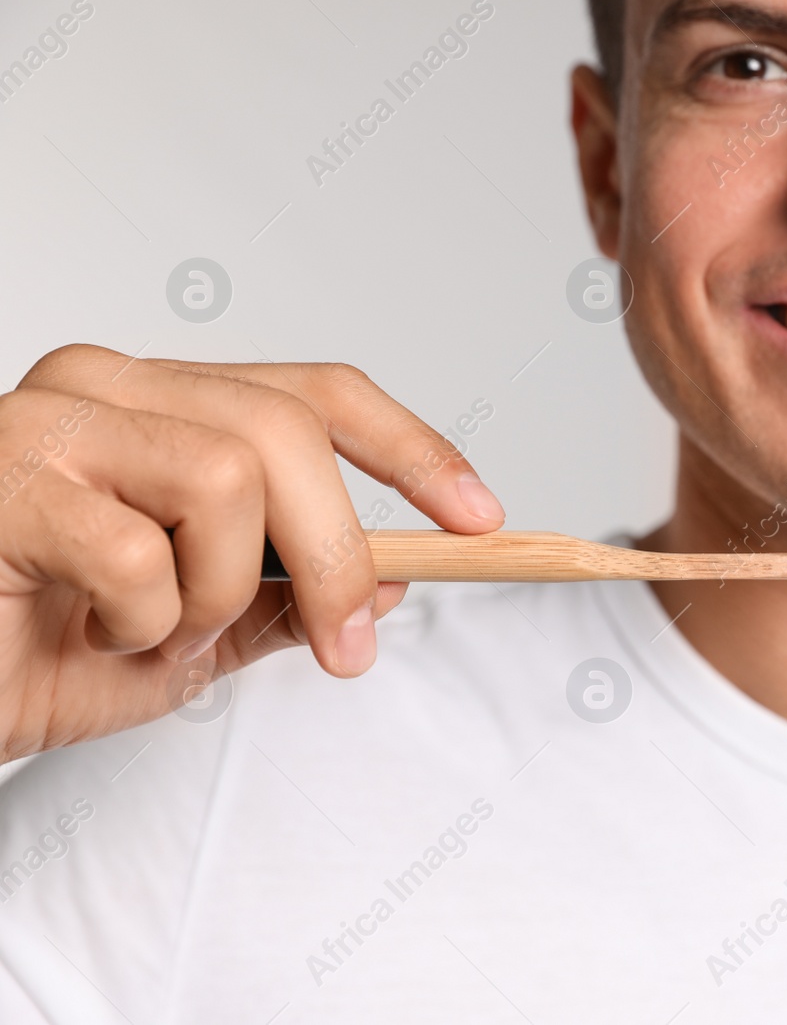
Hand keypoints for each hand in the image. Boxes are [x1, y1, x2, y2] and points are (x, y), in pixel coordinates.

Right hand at [0, 345, 504, 759]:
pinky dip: (137, 621)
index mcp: (162, 408)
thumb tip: (393, 578)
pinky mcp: (0, 476)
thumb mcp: (187, 639)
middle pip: (285, 431)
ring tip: (154, 633)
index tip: (484, 519)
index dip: (411, 449)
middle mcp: (108, 388)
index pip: (314, 393)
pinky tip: (87, 632)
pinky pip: (134, 548)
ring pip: (226, 475)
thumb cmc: (24, 652)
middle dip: (339, 553)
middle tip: (347, 648)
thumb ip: (279, 601)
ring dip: (216, 591)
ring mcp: (49, 420)